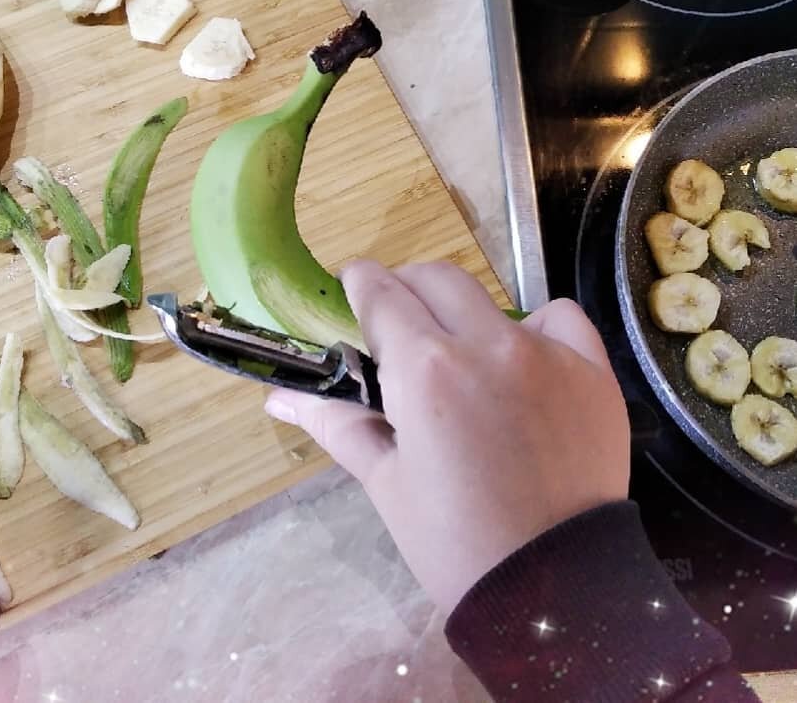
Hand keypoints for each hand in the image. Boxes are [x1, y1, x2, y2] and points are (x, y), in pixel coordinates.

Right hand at [264, 260, 630, 613]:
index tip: (352, 290)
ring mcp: (546, 353)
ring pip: (491, 298)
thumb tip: (279, 396)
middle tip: (398, 325)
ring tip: (460, 356)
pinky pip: (560, 318)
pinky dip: (538, 327)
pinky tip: (527, 361)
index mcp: (423, 369)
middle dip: (406, 288)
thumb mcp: (385, 481)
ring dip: (463, 313)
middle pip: (434, 277)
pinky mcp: (592, 371)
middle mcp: (485, 344)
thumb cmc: (453, 542)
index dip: (359, 283)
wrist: (553, 594)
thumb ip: (334, 422)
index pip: (379, 291)